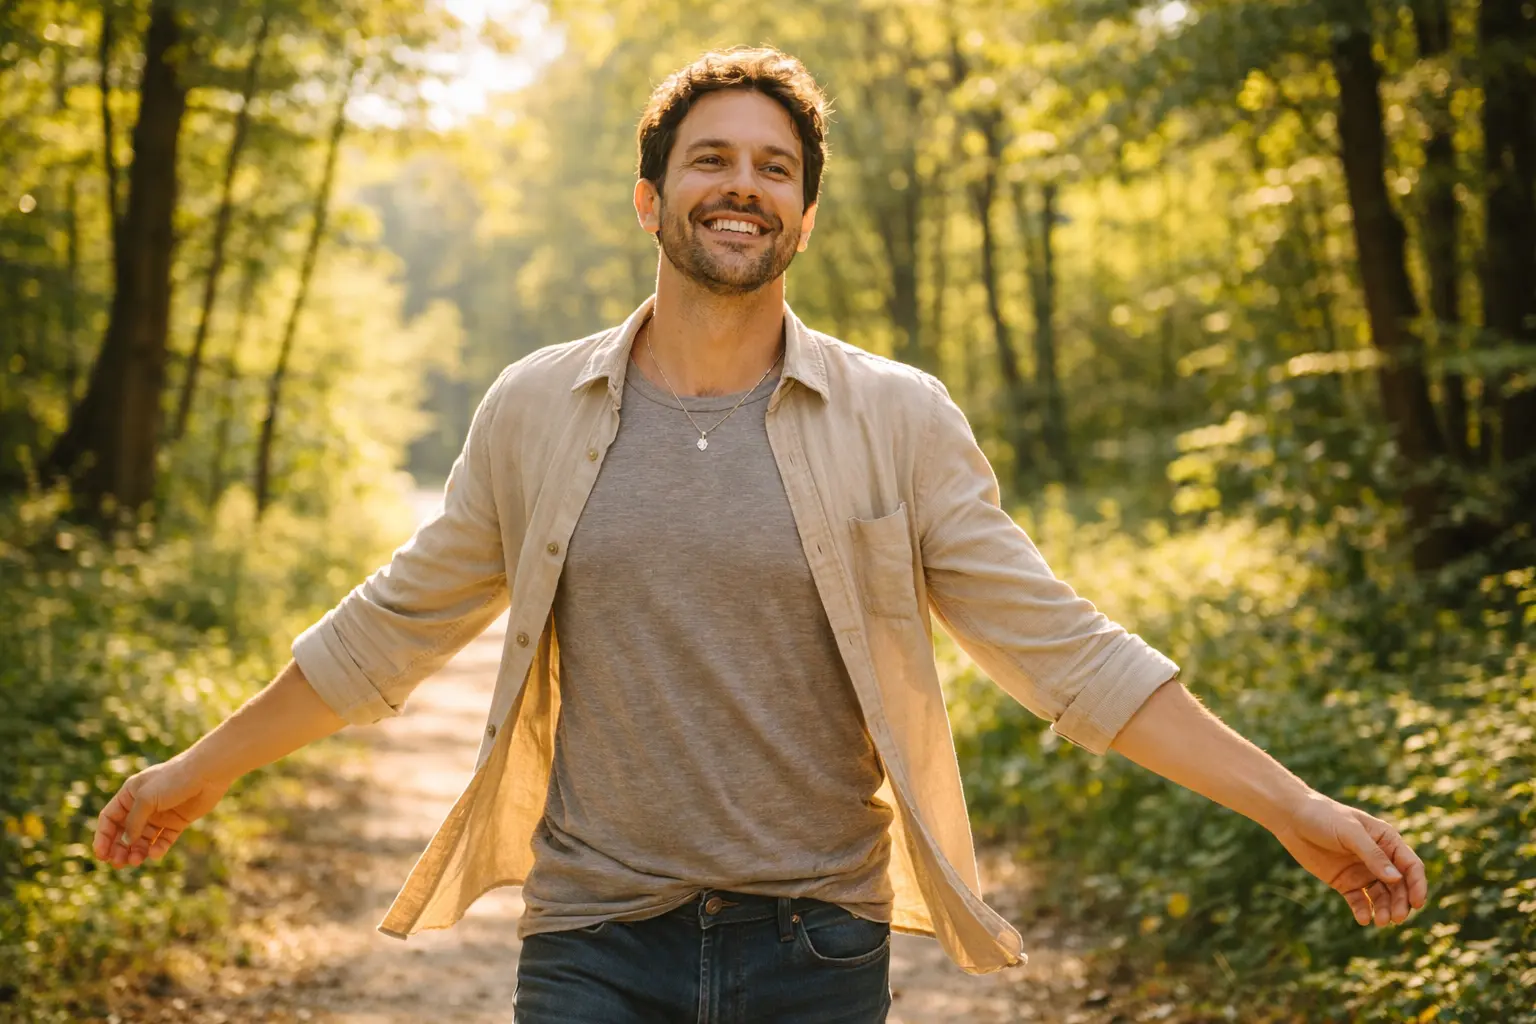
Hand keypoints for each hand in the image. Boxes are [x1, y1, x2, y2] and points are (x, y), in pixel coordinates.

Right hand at [92, 757, 231, 867]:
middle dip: (119, 849)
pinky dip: (158, 848)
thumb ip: (134, 821)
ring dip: (137, 851)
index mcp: (130, 794)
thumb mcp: (146, 798)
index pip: (109, 819)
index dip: (103, 837)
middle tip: (119, 863)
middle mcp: (143, 805)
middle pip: (124, 832)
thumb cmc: (174, 779)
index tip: (101, 856)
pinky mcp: (177, 822)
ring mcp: (160, 814)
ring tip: (137, 861)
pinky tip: (156, 853)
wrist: (208, 773)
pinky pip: (163, 840)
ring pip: (143, 839)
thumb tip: (126, 842)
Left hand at [1270, 790, 1427, 926]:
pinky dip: (1363, 911)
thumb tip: (1396, 879)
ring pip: (1382, 897)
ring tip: (1381, 921)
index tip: (1416, 903)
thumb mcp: (1349, 832)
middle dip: (1401, 903)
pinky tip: (1363, 919)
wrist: (1291, 817)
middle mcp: (1378, 858)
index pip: (1410, 866)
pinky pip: (1359, 901)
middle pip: (1399, 886)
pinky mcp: (1345, 882)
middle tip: (1396, 918)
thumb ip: (1372, 854)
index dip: (1417, 885)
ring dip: (1385, 910)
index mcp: (1386, 840)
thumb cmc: (1323, 816)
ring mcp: (1362, 871)